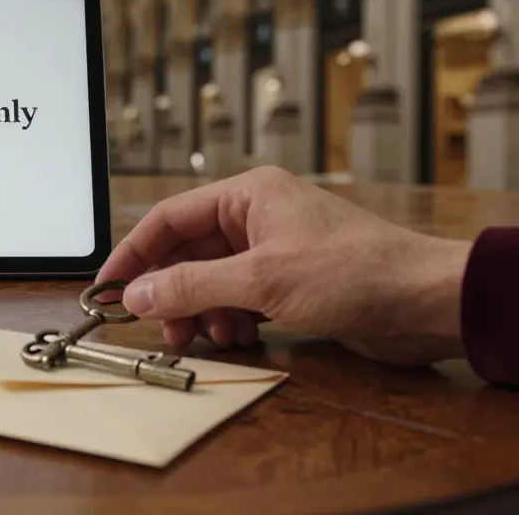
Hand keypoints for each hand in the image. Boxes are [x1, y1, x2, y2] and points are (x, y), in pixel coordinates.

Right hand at [95, 166, 471, 366]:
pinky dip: (230, 320)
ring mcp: (274, 250)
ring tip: (210, 338)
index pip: (169, 218)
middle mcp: (257, 217)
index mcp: (248, 195)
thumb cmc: (355, 272)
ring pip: (212, 280)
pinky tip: (241, 337)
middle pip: (188, 254)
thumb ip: (193, 286)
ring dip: (202, 312)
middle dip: (171, 293)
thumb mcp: (262, 279)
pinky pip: (239, 299)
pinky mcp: (290, 283)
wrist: (425, 301)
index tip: (108, 287)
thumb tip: (137, 295)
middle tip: (160, 329)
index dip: (134, 253)